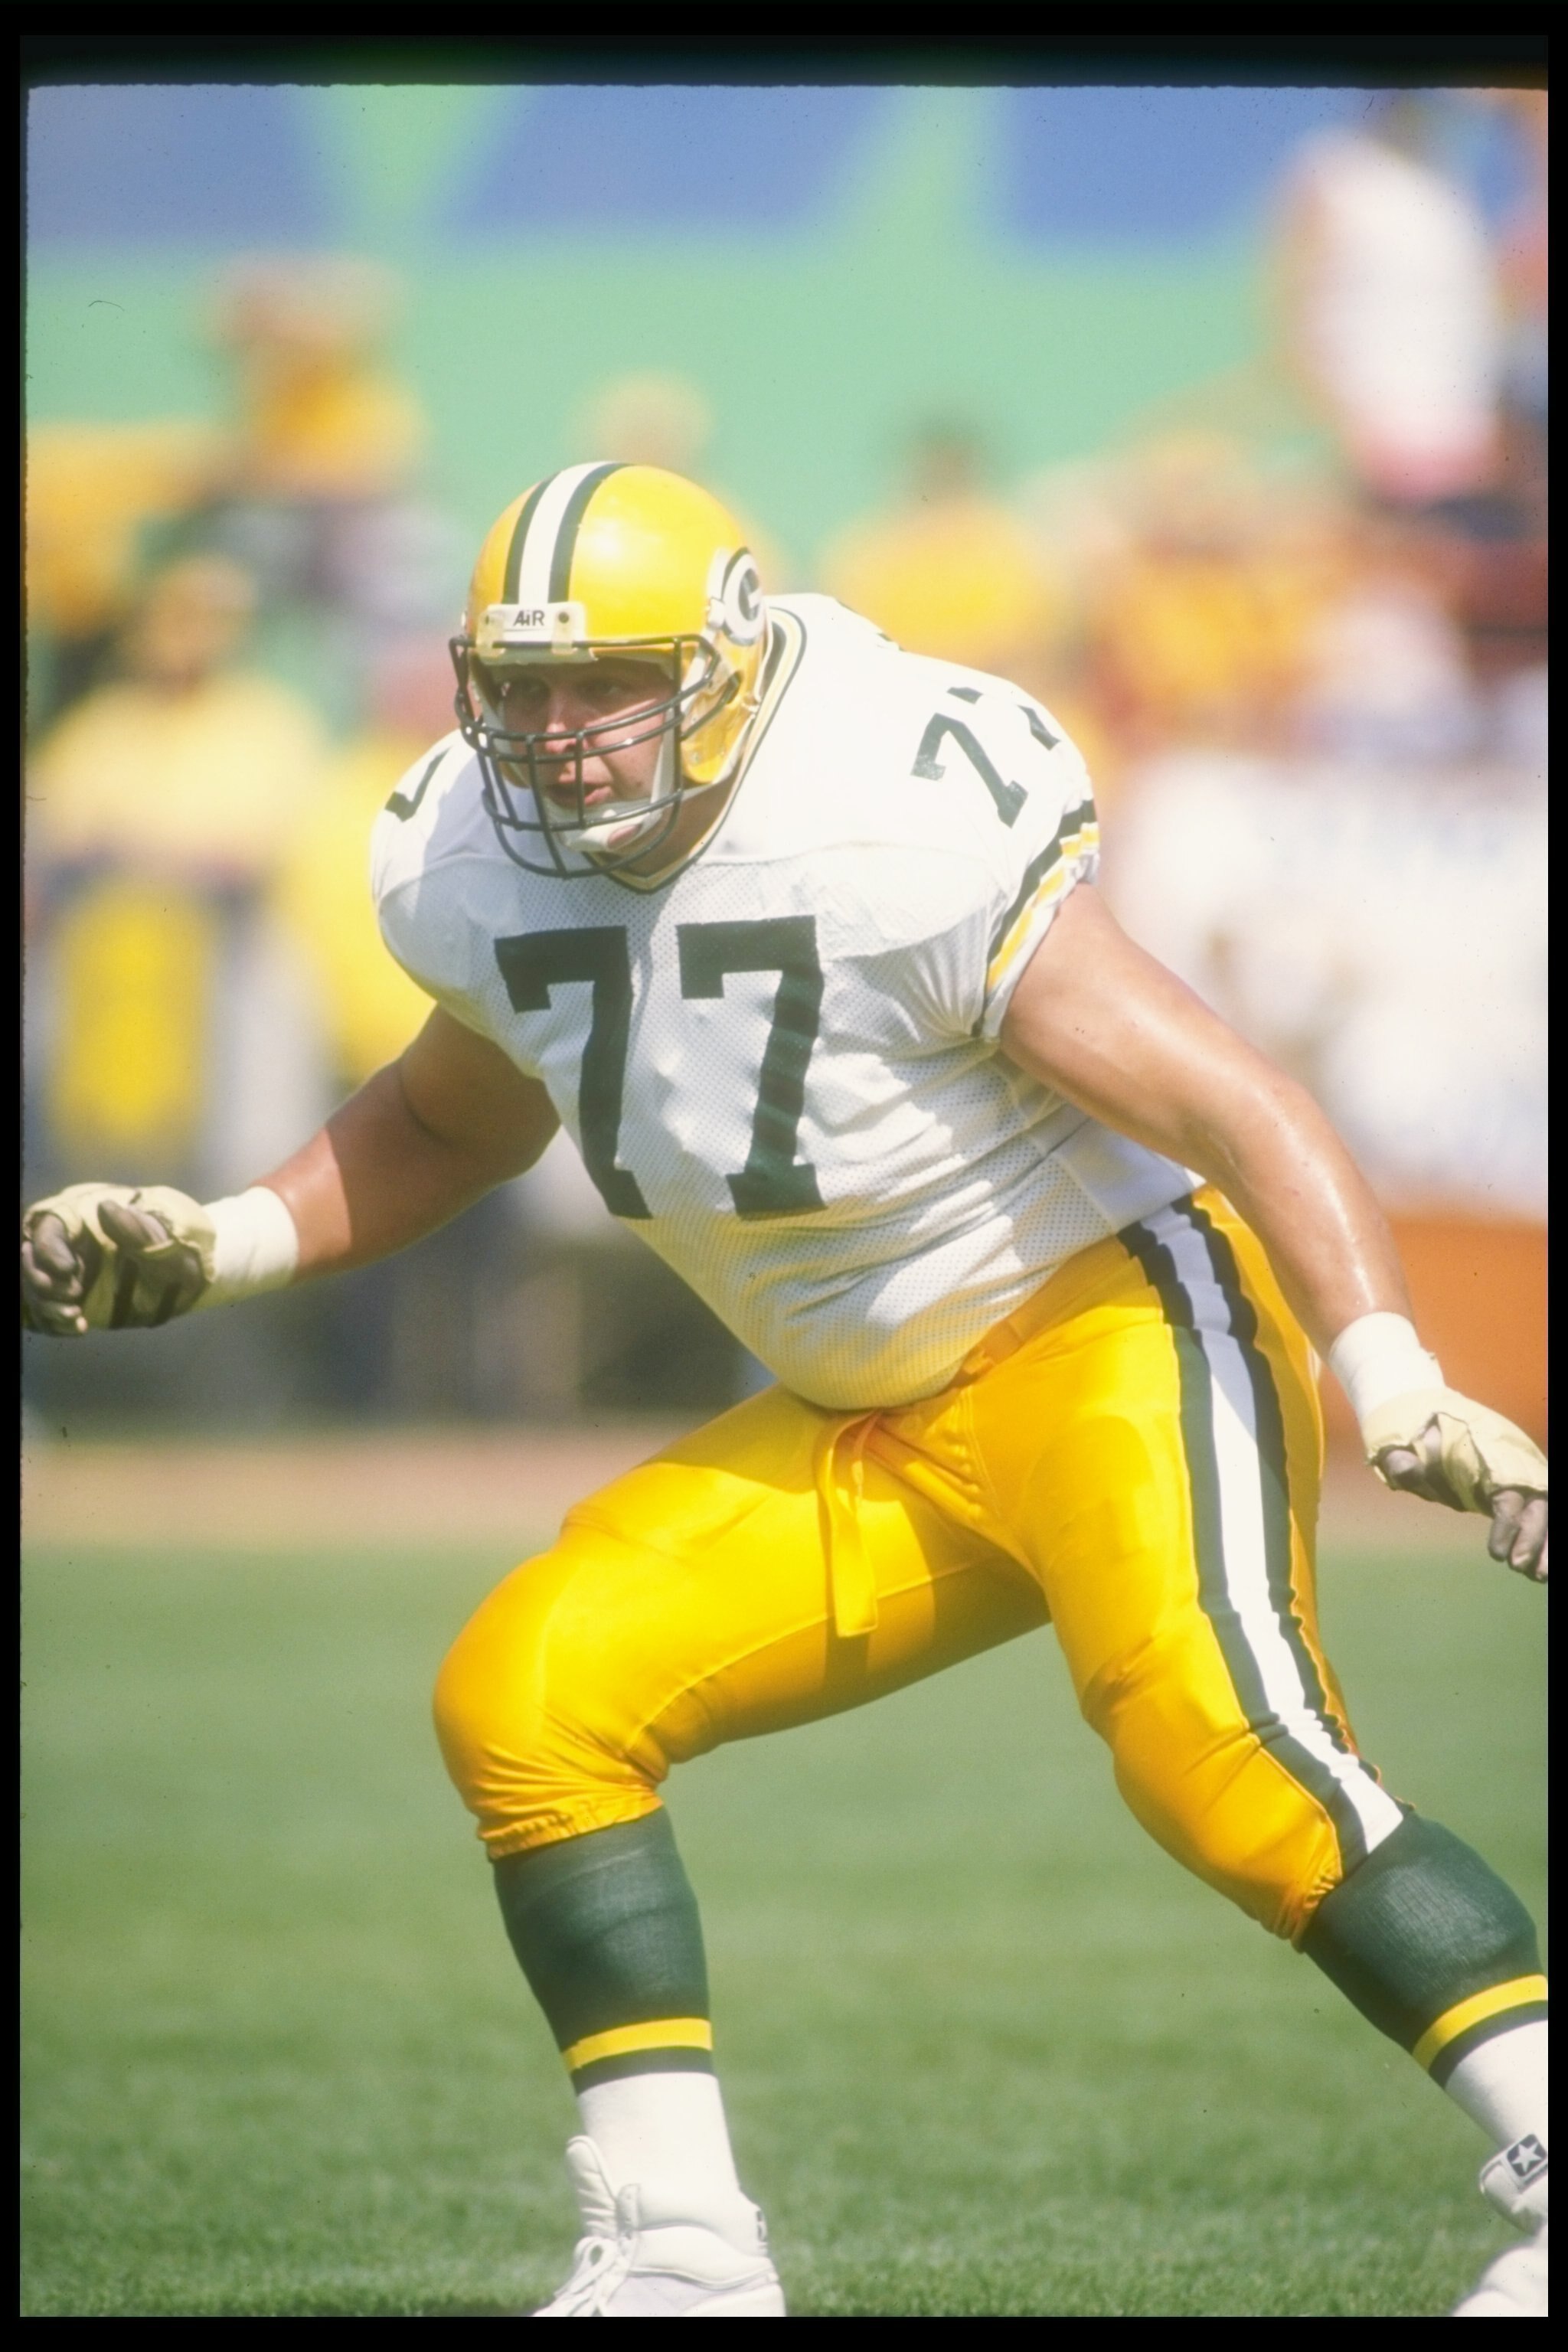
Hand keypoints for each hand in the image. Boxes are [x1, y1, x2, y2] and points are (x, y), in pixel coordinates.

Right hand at [21, 1183, 215, 1335]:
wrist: (183, 1280)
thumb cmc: (173, 1251)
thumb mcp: (161, 1241)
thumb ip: (134, 1228)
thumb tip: (105, 1208)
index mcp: (85, 1224)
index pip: (48, 1230)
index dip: (48, 1250)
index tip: (68, 1270)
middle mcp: (69, 1249)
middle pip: (30, 1261)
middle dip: (41, 1282)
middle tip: (74, 1295)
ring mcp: (67, 1278)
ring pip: (34, 1290)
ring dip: (46, 1307)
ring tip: (75, 1317)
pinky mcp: (72, 1302)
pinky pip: (47, 1314)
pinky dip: (55, 1324)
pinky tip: (78, 1328)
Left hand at [1365, 1385, 1547, 1584]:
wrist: (1424, 1414)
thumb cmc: (1413, 1433)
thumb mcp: (1399, 1443)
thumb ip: (1403, 1459)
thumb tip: (1407, 1472)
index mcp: (1486, 1449)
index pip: (1508, 1490)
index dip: (1509, 1524)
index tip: (1497, 1556)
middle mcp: (1510, 1460)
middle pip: (1537, 1502)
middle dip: (1537, 1539)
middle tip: (1527, 1572)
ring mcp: (1515, 1472)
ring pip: (1543, 1507)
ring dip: (1545, 1542)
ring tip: (1538, 1577)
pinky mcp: (1512, 1486)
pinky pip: (1533, 1510)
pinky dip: (1539, 1535)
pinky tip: (1536, 1567)